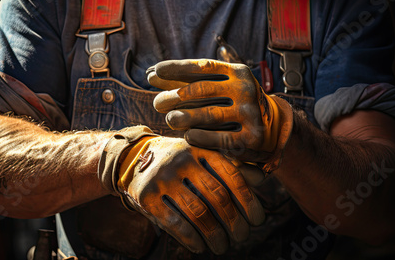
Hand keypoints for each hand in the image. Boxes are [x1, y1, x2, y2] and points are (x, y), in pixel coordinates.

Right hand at [98, 127, 264, 254]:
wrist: (132, 158)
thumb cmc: (178, 160)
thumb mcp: (201, 154)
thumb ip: (230, 164)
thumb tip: (261, 180)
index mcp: (200, 149)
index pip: (232, 174)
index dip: (248, 200)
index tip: (257, 220)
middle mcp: (182, 160)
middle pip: (217, 196)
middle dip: (234, 221)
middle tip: (242, 236)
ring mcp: (163, 178)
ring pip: (198, 213)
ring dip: (215, 235)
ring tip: (223, 246)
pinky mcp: (147, 197)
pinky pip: (175, 223)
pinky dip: (191, 238)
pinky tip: (200, 247)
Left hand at [147, 59, 292, 171]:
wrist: (273, 127)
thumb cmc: (235, 102)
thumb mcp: (221, 86)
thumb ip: (190, 81)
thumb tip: (152, 74)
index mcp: (237, 72)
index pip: (203, 67)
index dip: (176, 68)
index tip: (153, 72)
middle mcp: (245, 89)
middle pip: (201, 91)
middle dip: (174, 96)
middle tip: (157, 103)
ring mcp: (249, 113)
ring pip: (208, 115)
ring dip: (183, 117)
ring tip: (170, 119)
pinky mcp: (251, 137)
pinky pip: (219, 139)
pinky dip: (200, 137)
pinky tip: (188, 136)